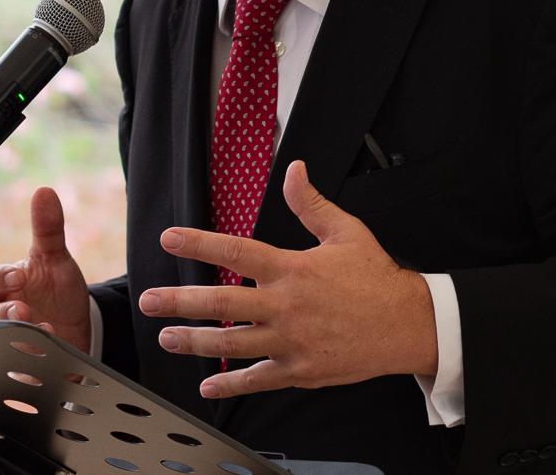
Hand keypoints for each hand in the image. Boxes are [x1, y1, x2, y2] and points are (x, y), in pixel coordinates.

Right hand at [0, 186, 91, 351]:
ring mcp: (9, 341)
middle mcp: (0, 315)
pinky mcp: (22, 366)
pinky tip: (45, 359)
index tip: (19, 275)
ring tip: (43, 331)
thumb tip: (44, 190)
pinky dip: (29, 365)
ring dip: (17, 338)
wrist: (78, 328)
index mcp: (3, 287)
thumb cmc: (57, 290)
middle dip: (2, 313)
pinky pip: (16, 369)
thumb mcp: (56, 259)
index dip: (0, 277)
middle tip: (24, 310)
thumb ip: (48, 228)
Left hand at [138, 160, 437, 398]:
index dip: (199, 242)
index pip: (236, 251)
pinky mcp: (300, 370)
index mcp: (292, 268)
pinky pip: (258, 379)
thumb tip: (294, 170)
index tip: (169, 238)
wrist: (407, 325)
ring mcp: (290, 342)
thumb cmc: (376, 277)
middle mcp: (285, 306)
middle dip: (180, 301)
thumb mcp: (346, 232)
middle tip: (149, 300)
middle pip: (221, 303)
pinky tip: (208, 385)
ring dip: (195, 342)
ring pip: (232, 343)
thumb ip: (311, 204)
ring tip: (167, 337)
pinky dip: (231, 384)